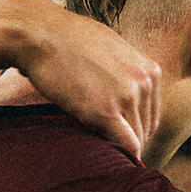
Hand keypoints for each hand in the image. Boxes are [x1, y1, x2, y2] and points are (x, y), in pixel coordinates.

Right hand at [9, 0, 160, 160]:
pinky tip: (103, 158)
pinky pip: (125, 145)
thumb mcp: (110, 49)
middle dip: (125, 138)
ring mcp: (127, 96)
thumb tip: (121, 91)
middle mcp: (144, 82)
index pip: (151, 113)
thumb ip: (124, 71)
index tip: (114, 132)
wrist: (39, 33)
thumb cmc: (66, 40)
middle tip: (102, 142)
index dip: (132, 126)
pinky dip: (117, 155)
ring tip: (96, 145)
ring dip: (117, 147)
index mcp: (149, 69)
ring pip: (136, 140)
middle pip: (145, 128)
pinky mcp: (106, 111)